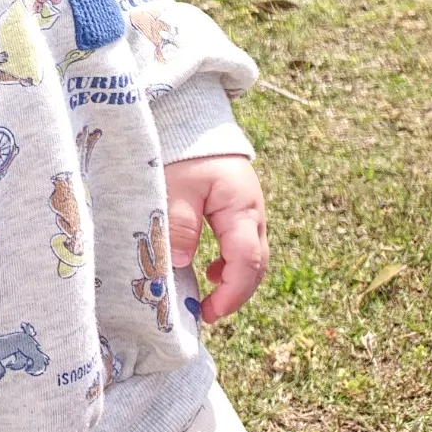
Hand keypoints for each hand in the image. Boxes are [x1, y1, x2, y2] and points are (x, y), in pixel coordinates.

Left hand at [163, 154, 267, 323]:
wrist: (192, 120)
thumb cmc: (182, 149)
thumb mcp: (176, 186)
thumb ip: (180, 224)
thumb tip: (183, 264)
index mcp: (241, 209)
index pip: (247, 262)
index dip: (231, 293)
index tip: (209, 312)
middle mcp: (252, 214)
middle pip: (255, 265)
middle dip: (234, 294)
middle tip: (205, 312)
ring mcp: (247, 211)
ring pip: (249, 256)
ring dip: (231, 279)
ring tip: (205, 297)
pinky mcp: (236, 208)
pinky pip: (240, 244)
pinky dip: (227, 263)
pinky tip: (207, 269)